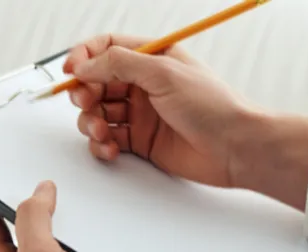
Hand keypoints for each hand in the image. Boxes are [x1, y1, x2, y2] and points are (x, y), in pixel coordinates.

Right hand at [65, 34, 307, 208]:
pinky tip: (111, 147)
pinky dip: (101, 144)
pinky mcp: (139, 140)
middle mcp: (143, 84)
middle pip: (95, 82)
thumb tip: (85, 64)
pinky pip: (107, 138)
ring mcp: (140, 113)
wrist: (236, 148)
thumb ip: (119, 64)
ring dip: (90, 121)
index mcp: (151, 58)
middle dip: (84, 93)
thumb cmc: (213, 107)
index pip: (106, 47)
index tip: (71, 71)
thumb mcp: (164, 73)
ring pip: (97, 112)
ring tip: (102, 130)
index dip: (84, 56)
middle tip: (86, 102)